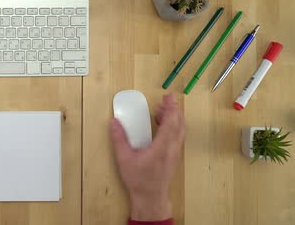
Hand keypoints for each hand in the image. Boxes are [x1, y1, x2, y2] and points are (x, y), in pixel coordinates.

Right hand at [110, 94, 185, 220]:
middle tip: (166, 99)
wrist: (150, 198)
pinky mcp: (173, 156)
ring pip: (180, 131)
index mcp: (161, 148)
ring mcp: (174, 153)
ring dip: (174, 118)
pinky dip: (173, 126)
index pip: (170, 123)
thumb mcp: (124, 159)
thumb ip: (119, 139)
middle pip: (179, 124)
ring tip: (162, 109)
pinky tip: (162, 125)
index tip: (168, 97)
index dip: (170, 108)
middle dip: (174, 109)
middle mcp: (172, 149)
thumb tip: (114, 122)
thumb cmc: (139, 180)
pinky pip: (177, 137)